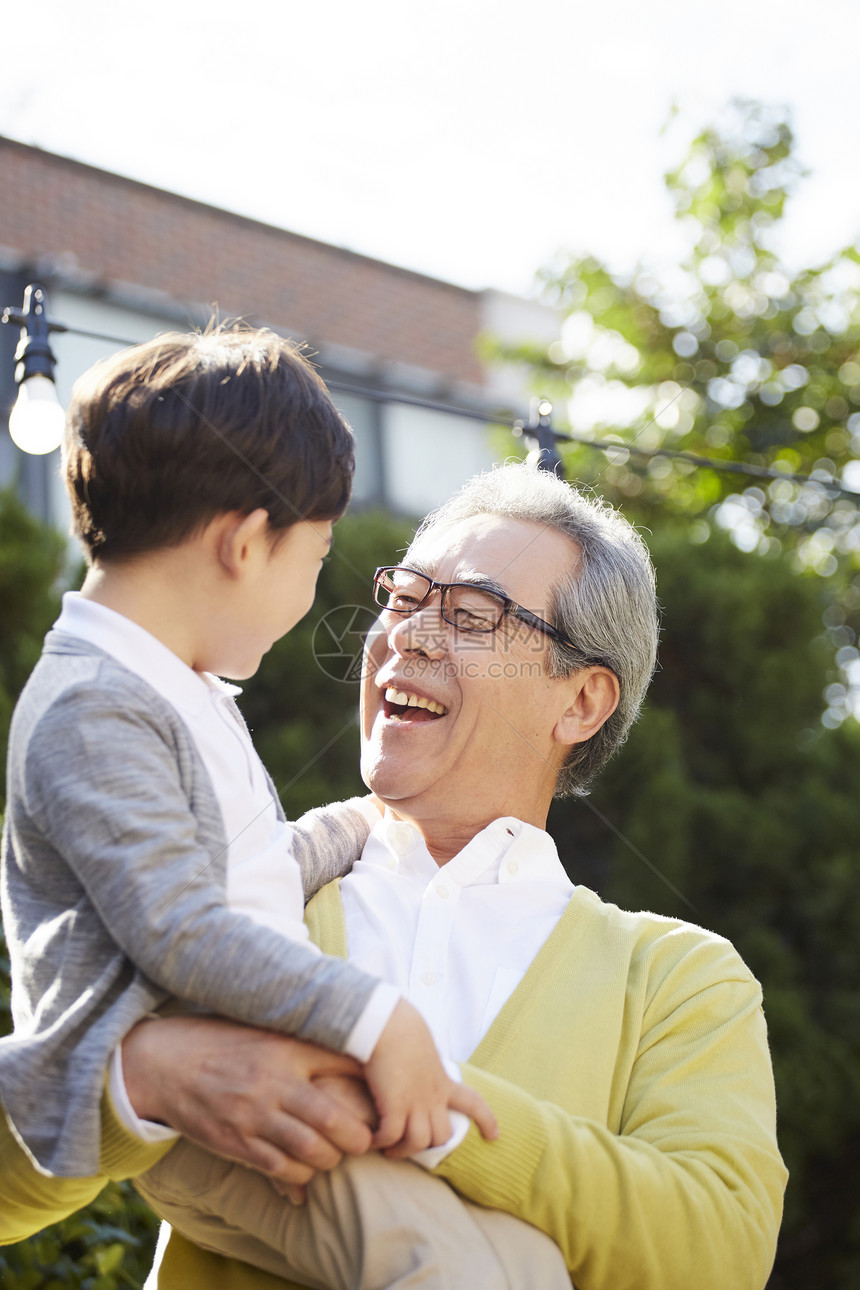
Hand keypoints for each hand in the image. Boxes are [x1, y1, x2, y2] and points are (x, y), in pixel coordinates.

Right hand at [121, 1016, 372, 1184]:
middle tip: (365, 1141)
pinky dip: (299, 1178)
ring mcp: (254, 1116)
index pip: (342, 1066)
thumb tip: (359, 1059)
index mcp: (286, 1050)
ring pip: (310, 1151)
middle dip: (356, 1137)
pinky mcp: (236, 1143)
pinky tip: (304, 1176)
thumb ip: (311, 1045)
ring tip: (333, 1155)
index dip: (370, 1088)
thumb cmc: (227, 1044)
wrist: (167, 1064)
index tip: (381, 1103)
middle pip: (332, 1120)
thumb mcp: (270, 1034)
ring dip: (329, 1159)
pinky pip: (279, 1169)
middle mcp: (274, 1084)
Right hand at [364, 999, 497, 1158]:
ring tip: (389, 1150)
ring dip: (404, 1150)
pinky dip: (382, 1142)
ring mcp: (415, 1102)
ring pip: (419, 1142)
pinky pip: (391, 1136)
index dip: (486, 1120)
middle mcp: (433, 1095)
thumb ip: (423, 1061)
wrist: (388, 1023)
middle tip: (411, 1146)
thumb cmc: (400, 1028)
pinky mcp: (395, 1105)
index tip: (495, 1135)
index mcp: (443, 1080)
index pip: (473, 1102)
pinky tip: (374, 1140)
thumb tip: (415, 1056)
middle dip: (430, 1146)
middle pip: (442, 1135)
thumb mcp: (422, 1048)